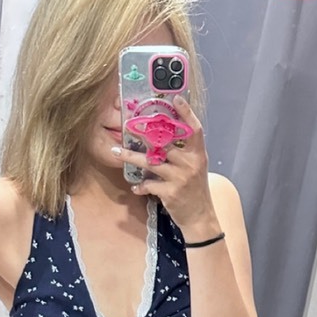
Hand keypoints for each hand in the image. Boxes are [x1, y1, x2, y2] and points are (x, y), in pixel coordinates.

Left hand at [113, 96, 221, 241]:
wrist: (200, 217)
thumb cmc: (195, 189)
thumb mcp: (196, 167)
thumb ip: (184, 152)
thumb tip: (165, 134)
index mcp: (198, 154)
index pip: (194, 129)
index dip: (186, 113)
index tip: (176, 99)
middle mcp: (190, 163)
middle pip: (164, 142)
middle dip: (145, 133)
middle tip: (129, 124)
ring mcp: (180, 177)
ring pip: (150, 162)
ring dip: (131, 156)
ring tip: (116, 151)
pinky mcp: (170, 192)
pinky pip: (149, 184)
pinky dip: (140, 186)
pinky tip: (135, 187)